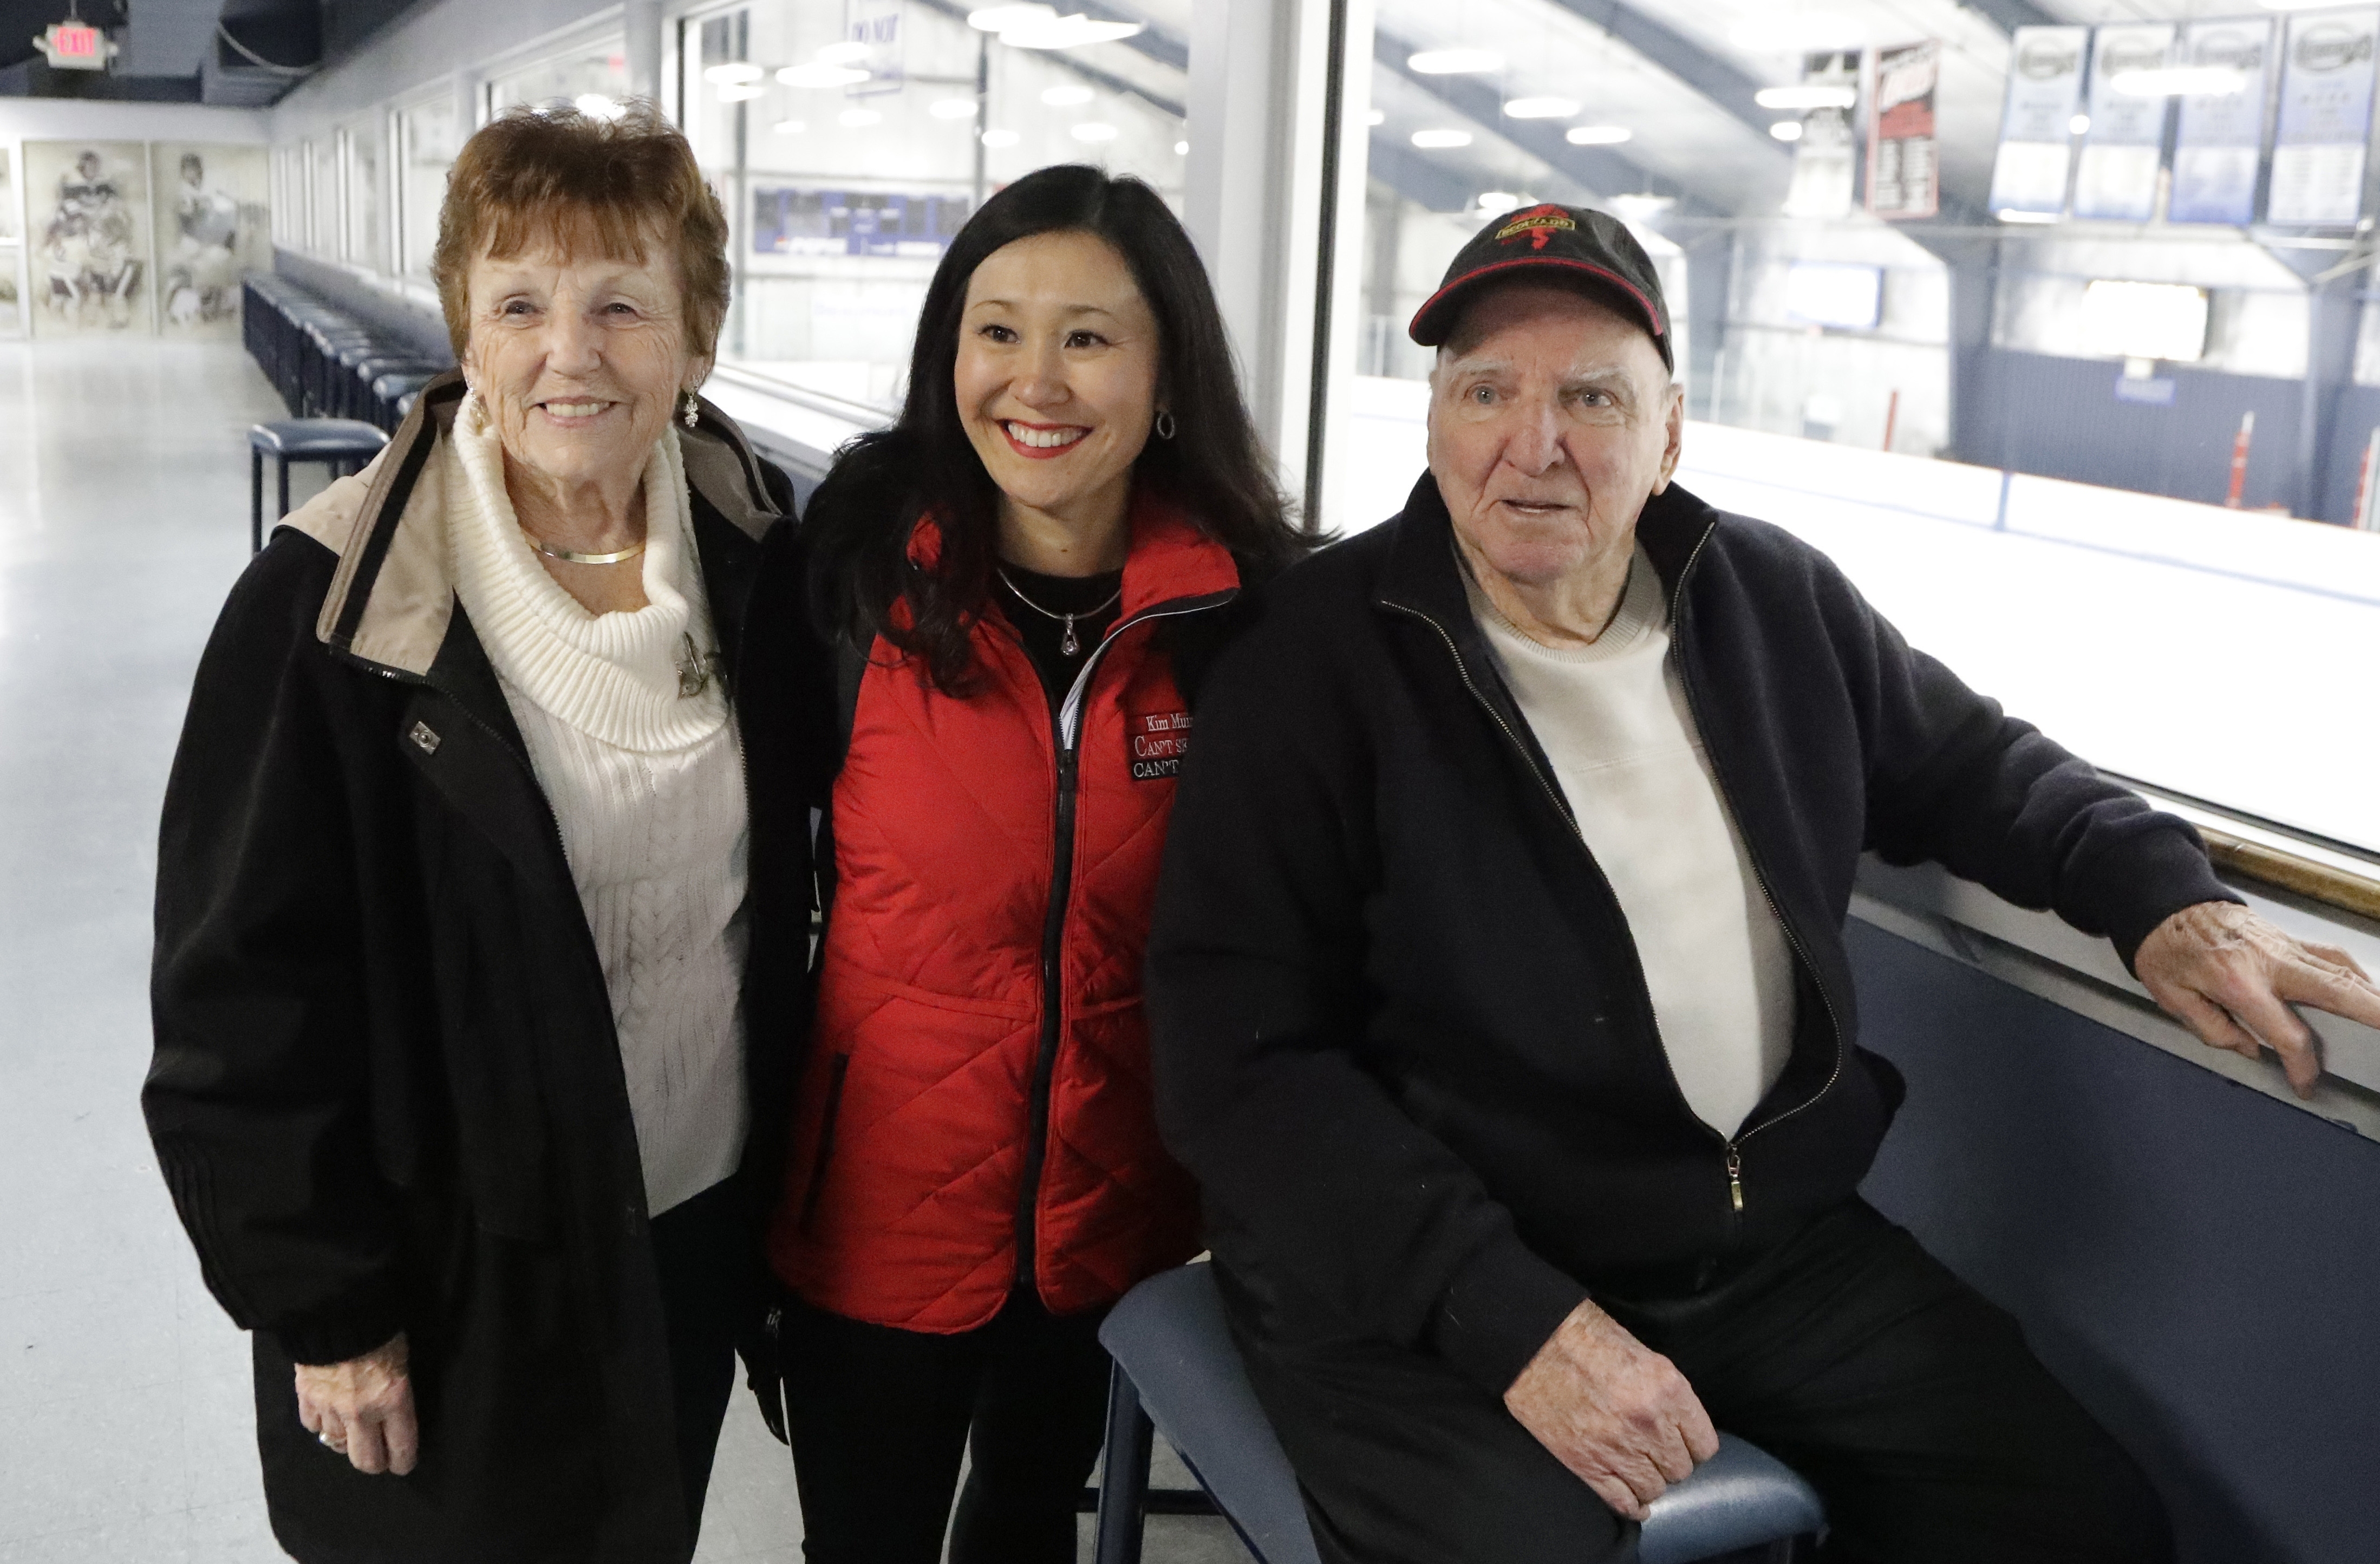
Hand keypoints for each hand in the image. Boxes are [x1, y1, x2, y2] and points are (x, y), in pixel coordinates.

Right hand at [294, 1332, 417, 1475]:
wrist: (337, 1308)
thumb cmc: (380, 1326)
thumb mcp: (402, 1358)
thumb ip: (396, 1391)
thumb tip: (392, 1413)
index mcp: (393, 1399)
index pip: (401, 1448)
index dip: (402, 1462)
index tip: (402, 1464)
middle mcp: (362, 1411)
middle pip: (366, 1461)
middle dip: (375, 1463)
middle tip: (378, 1457)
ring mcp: (331, 1408)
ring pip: (337, 1445)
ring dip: (345, 1440)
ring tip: (352, 1431)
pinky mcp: (306, 1398)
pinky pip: (313, 1426)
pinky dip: (320, 1423)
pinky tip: (327, 1414)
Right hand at [1503, 1297, 1718, 1521]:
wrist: (1534, 1343)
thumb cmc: (1587, 1338)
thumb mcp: (1644, 1355)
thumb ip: (1667, 1393)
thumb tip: (1679, 1423)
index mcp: (1668, 1391)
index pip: (1704, 1444)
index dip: (1693, 1445)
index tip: (1682, 1442)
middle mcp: (1649, 1425)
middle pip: (1680, 1469)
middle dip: (1670, 1462)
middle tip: (1655, 1451)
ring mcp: (1617, 1449)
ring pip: (1654, 1488)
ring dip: (1649, 1481)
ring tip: (1639, 1470)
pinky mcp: (1587, 1465)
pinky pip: (1622, 1502)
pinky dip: (1632, 1506)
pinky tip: (1634, 1501)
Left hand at [2135, 901, 2379, 1098]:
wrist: (2167, 903)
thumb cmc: (2166, 947)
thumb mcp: (2172, 996)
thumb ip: (2213, 1029)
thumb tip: (2251, 1049)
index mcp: (2237, 982)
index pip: (2287, 1034)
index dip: (2302, 1066)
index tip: (2305, 1084)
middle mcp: (2269, 961)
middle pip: (2335, 990)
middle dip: (2371, 1013)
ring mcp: (2283, 946)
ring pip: (2340, 970)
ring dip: (2370, 995)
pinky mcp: (2288, 938)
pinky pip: (2331, 956)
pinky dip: (2354, 973)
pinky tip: (2365, 990)